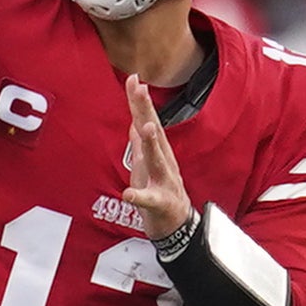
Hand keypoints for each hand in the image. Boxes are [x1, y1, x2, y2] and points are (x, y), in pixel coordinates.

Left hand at [123, 77, 192, 240]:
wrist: (176, 226)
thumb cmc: (160, 193)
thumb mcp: (148, 165)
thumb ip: (141, 143)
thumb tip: (135, 121)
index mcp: (158, 152)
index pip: (147, 121)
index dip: (140, 101)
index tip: (133, 78)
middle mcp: (163, 162)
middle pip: (154, 132)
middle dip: (146, 110)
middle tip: (140, 87)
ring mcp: (164, 182)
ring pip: (157, 160)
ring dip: (151, 144)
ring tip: (144, 127)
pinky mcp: (160, 203)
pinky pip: (149, 200)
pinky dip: (139, 196)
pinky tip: (128, 194)